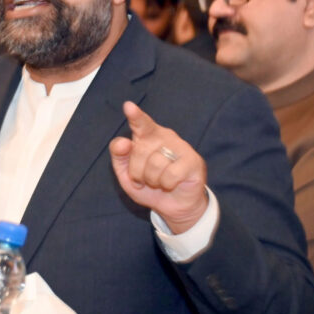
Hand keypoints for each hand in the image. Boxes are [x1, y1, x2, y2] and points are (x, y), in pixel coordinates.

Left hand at [109, 101, 207, 233]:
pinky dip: (166, 184)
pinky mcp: (193, 161)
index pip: (140, 124)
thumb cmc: (148, 186)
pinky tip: (172, 183)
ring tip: (159, 181)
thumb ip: (119, 156)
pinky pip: (170, 175)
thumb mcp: (126, 174)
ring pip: (155, 164)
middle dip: (137, 172)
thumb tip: (123, 142)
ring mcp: (181, 146)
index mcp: (147, 135)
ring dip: (152, 180)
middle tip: (145, 179)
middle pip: (140, 151)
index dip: (135, 116)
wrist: (172, 206)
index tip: (128, 107)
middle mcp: (165, 136)